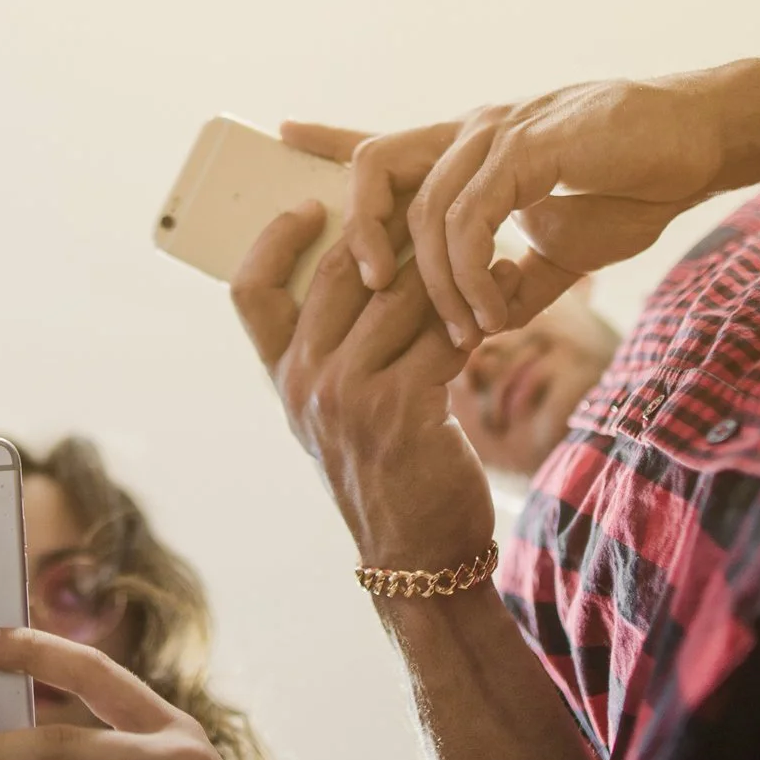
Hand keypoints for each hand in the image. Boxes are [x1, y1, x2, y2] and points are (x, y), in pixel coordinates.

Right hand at [231, 207, 484, 570]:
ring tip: (487, 242)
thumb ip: (339, 352)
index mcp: (283, 378)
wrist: (416, 557)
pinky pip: (443, 333)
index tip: (310, 205)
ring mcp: (346, 394)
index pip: (249, 292)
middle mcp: (304, 382)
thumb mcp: (338, 415)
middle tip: (434, 202)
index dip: (272, 239)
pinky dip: (483, 308)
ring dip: (447, 264)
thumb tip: (377, 269)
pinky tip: (511, 290)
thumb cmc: (388, 475)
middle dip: (389, 231)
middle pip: (336, 271)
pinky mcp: (400, 408)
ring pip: (396, 294)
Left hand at [335, 74, 739, 350]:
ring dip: (437, 281)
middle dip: (360, 234)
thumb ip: (518, 275)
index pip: (387, 145)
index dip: (332, 139)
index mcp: (473, 148)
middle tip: (370, 293)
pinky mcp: (530, 145)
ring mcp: (499, 133)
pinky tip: (491, 306)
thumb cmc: (636, 183)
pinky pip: (474, 215)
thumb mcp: (565, 245)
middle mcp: (474, 132)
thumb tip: (486, 316)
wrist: (700, 142)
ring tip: (463, 330)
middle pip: (378, 169)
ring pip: (426, 208)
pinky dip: (473, 269)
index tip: (282, 136)